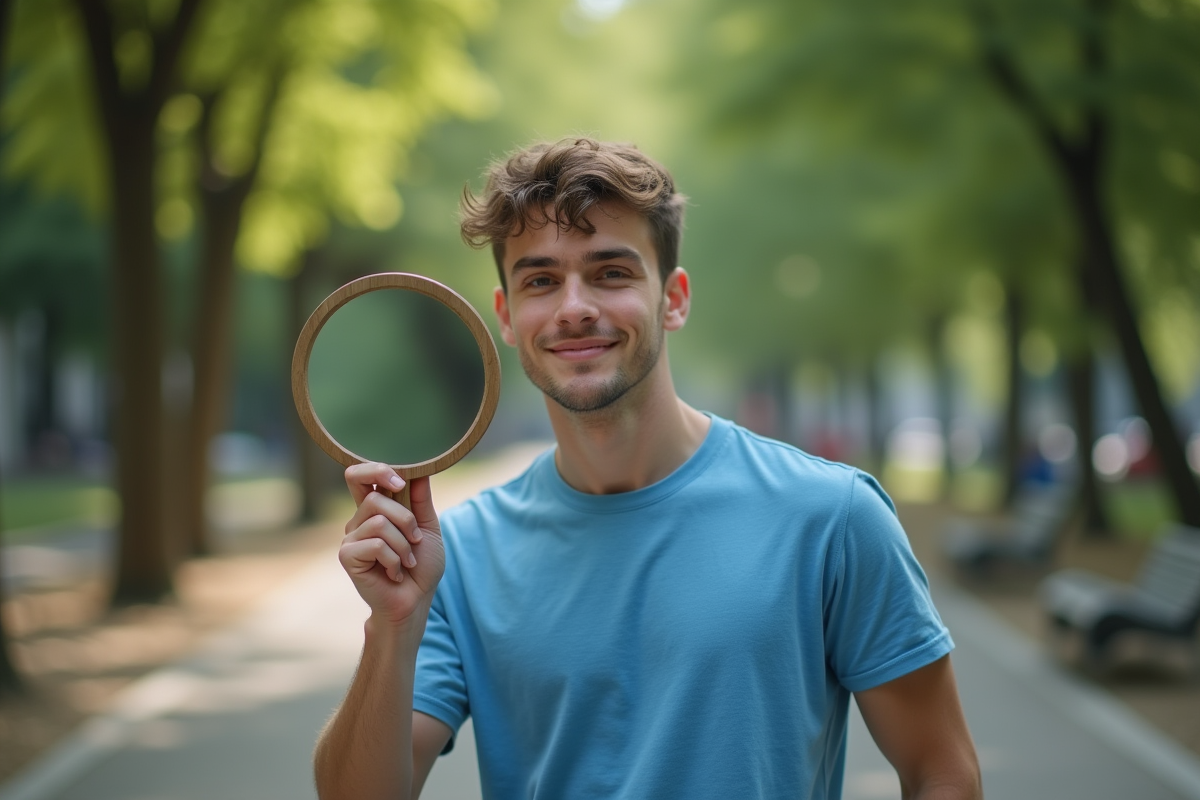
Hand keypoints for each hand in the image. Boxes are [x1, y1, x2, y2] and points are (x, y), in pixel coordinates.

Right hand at [340, 463, 444, 627]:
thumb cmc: (421, 566)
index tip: (401, 481)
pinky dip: (394, 559)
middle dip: (404, 518)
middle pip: (373, 497)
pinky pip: (376, 544)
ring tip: (407, 560)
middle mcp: (358, 521)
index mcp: (375, 510)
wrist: (416, 601)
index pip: (360, 476)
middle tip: (416, 538)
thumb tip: (419, 470)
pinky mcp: (347, 556)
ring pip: (379, 521)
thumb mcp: (428, 528)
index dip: (376, 470)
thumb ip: (421, 500)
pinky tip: (394, 573)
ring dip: (404, 543)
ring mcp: (350, 538)